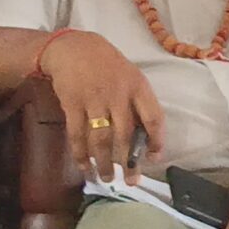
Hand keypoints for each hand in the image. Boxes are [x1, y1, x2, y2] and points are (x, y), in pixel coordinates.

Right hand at [43, 31, 164, 182]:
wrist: (73, 47)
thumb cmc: (107, 64)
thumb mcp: (130, 76)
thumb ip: (137, 103)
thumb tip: (145, 137)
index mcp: (137, 86)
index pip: (153, 117)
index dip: (156, 140)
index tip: (153, 158)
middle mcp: (117, 94)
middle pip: (125, 134)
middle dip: (128, 162)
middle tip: (130, 181)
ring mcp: (93, 99)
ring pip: (100, 139)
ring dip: (104, 163)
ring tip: (107, 178)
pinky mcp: (72, 104)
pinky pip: (77, 134)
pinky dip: (80, 154)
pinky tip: (85, 166)